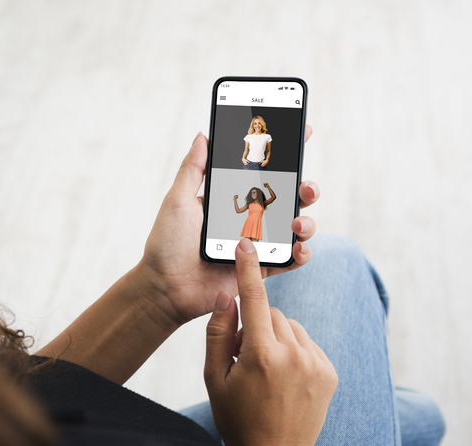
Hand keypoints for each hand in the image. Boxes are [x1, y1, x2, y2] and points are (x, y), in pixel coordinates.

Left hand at [137, 126, 318, 325]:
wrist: (165, 287)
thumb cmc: (166, 244)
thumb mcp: (178, 200)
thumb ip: (193, 169)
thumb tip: (204, 135)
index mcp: (232, 198)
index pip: (263, 172)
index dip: (284, 154)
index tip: (301, 133)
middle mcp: (249, 218)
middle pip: (288, 198)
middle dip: (305, 188)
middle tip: (305, 187)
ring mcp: (257, 243)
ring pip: (295, 227)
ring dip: (306, 221)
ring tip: (296, 222)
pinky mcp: (260, 269)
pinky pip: (289, 260)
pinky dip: (301, 254)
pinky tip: (299, 248)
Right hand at [204, 239, 337, 445]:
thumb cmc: (237, 417)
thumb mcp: (214, 378)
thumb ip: (218, 333)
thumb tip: (227, 296)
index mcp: (261, 356)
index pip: (255, 301)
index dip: (248, 270)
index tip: (247, 245)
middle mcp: (294, 356)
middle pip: (273, 314)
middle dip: (257, 326)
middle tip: (245, 355)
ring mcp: (316, 364)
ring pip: (290, 326)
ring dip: (276, 336)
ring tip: (266, 369)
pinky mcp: (329, 371)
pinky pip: (307, 342)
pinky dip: (294, 349)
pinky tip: (284, 375)